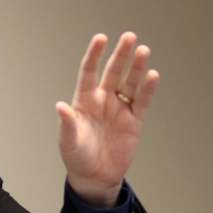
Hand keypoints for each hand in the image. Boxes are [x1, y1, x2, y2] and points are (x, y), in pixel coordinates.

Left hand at [56, 32, 159, 206]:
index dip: (95, 55)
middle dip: (120, 55)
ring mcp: (119, 110)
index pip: (89, 72)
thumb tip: (60, 106)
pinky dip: (148, 89)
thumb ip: (68, 123)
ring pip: (130, 83)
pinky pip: (142, 102)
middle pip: (113, 73)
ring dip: (136, 68)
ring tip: (143, 50)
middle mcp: (103, 101)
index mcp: (84, 101)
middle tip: (129, 36)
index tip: (101, 38)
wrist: (94, 176)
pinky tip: (152, 75)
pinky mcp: (134, 122)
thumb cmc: (76, 156)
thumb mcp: (68, 141)